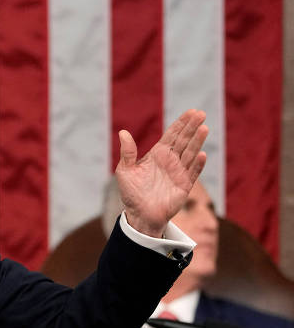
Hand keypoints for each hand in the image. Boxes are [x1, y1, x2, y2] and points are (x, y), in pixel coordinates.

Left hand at [115, 109, 207, 237]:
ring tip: (204, 128)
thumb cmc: (131, 193)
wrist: (139, 215)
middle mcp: (170, 161)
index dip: (181, 123)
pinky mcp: (184, 186)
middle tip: (201, 113)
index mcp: (157, 155)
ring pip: (190, 154)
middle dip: (192, 127)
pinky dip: (197, 165)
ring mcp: (178, 173)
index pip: (172, 135)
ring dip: (197, 141)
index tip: (191, 112)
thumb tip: (123, 132)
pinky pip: (192, 173)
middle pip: (184, 140)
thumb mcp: (125, 171)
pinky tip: (201, 154)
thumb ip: (127, 152)